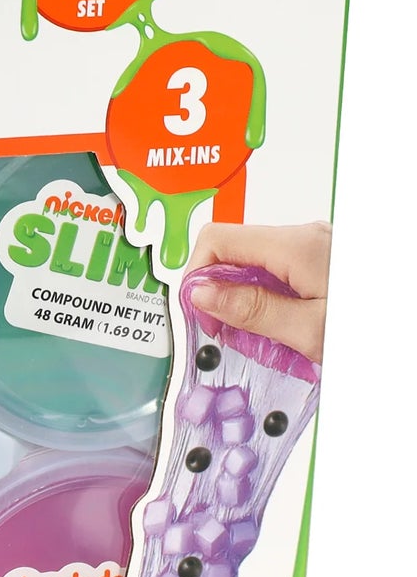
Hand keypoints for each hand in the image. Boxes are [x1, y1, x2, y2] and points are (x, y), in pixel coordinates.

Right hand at [186, 221, 330, 362]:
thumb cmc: (380, 329)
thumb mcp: (310, 330)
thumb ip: (253, 310)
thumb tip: (202, 295)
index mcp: (297, 246)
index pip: (216, 240)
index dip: (197, 277)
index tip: (203, 314)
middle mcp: (305, 238)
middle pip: (232, 253)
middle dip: (222, 295)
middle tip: (232, 334)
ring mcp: (315, 248)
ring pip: (253, 267)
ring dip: (246, 302)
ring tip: (264, 338)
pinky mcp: (322, 261)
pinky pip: (276, 275)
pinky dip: (268, 301)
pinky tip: (283, 328)